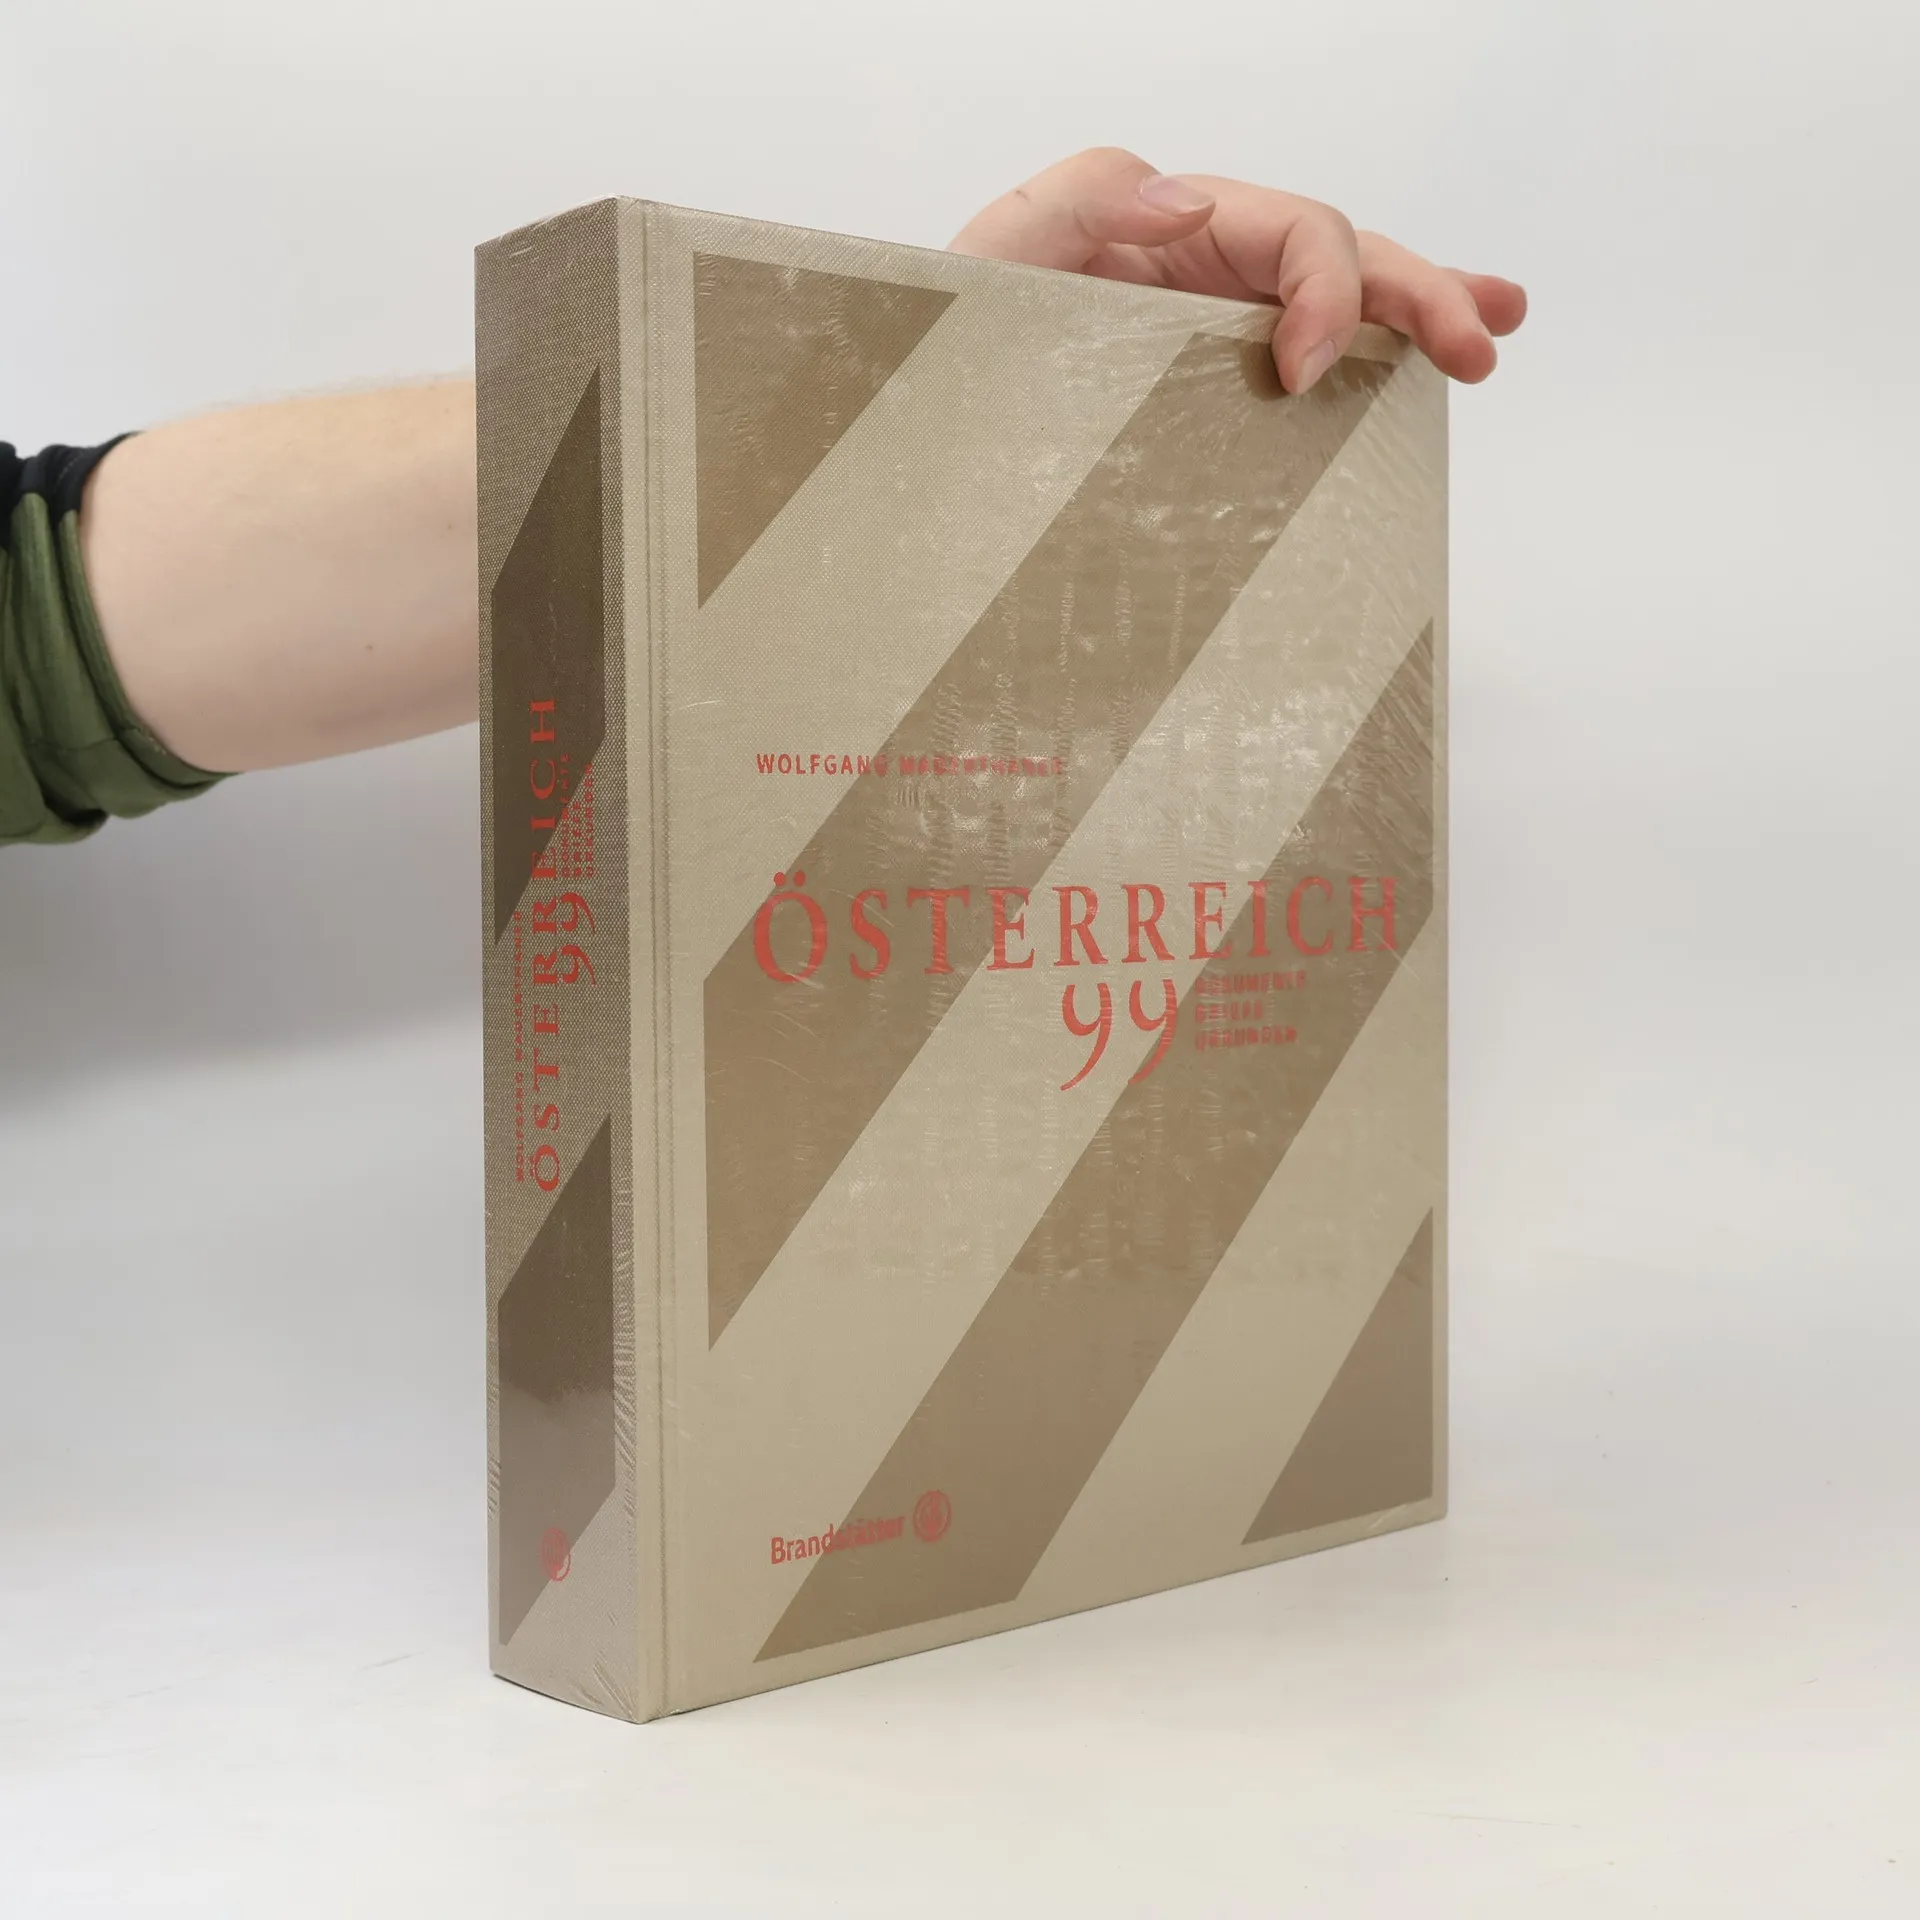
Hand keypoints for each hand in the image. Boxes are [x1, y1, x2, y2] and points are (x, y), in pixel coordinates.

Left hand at [950, 147, 1526, 395]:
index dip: (1327, 292)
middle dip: (1421, 292)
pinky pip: (1306, 364)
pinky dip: (1370, 363)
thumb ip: (1081, 204)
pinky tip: (1424, 373)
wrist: (927, 428)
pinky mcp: (1208, 390)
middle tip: (1479, 344)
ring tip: (1489, 336)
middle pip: (1342, 257)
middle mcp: (1206, 268)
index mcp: (1172, 227)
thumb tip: (1190, 203)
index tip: (1304, 376)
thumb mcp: (996, 253)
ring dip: (1426, 311)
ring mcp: (1215, 328)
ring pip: (1344, 302)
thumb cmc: (952, 337)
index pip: (1294, 231)